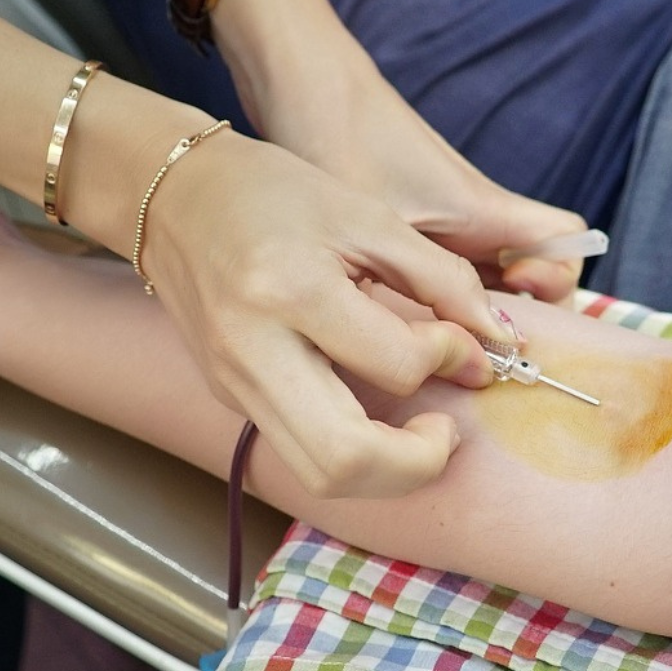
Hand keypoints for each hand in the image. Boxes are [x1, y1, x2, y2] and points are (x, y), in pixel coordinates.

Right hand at [141, 130, 504, 497]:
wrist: (175, 197)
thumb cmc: (274, 194)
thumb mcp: (368, 216)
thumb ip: (443, 279)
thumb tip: (496, 343)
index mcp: (290, 291)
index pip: (393, 365)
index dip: (449, 358)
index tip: (465, 341)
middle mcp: (254, 351)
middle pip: (346, 460)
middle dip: (419, 464)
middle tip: (448, 431)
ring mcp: (234, 385)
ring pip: (319, 477)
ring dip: (386, 473)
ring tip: (420, 434)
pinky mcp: (230, 398)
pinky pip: (300, 449)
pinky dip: (353, 450)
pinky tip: (375, 412)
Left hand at [207, 0, 587, 303]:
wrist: (299, 83)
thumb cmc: (337, 137)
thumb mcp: (374, 220)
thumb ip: (414, 282)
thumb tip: (443, 350)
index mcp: (482, 208)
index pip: (567, 242)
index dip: (557, 278)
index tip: (513, 296)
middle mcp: (474, 218)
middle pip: (533, 274)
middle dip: (517, 314)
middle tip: (469, 340)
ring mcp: (444, 224)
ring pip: (488, 280)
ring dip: (470, 315)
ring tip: (432, 341)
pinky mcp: (409, 228)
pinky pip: (445, 275)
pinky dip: (435, 304)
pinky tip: (394, 324)